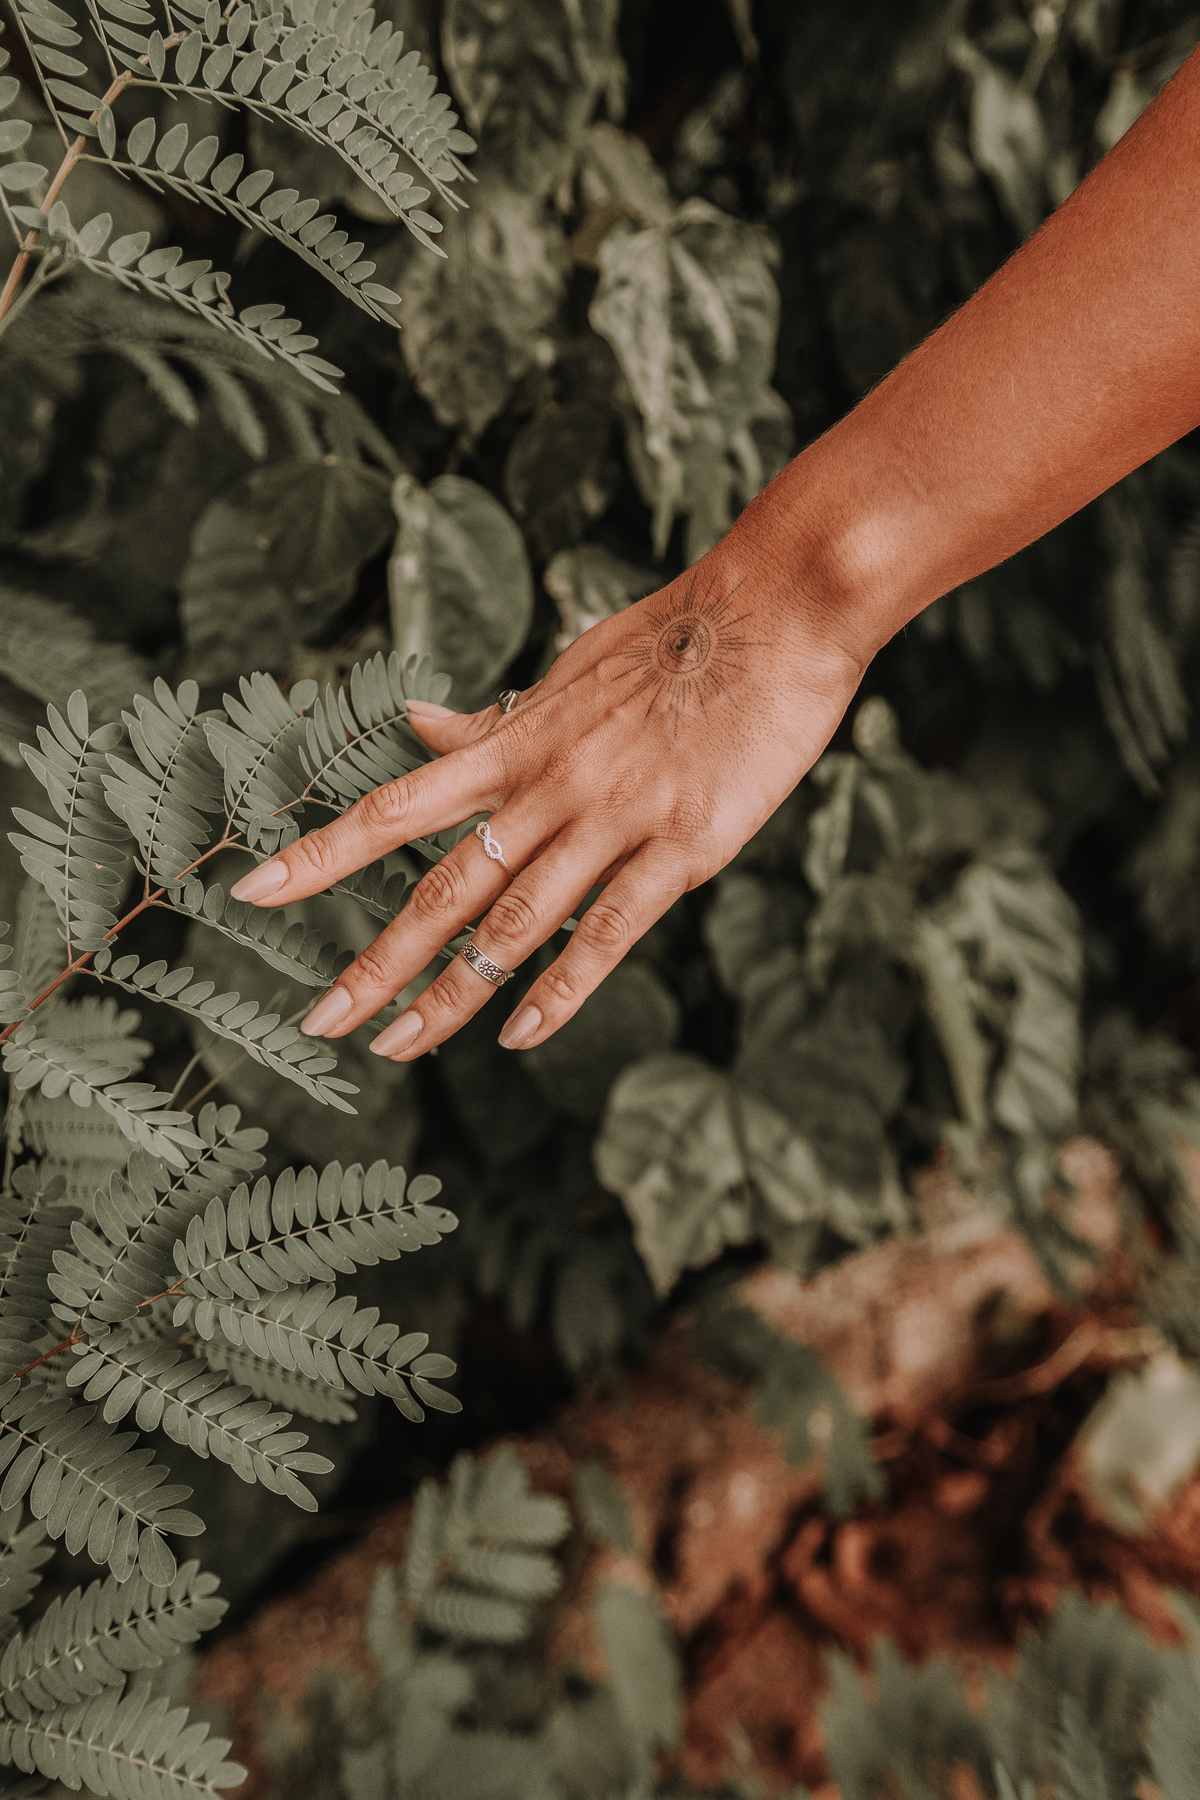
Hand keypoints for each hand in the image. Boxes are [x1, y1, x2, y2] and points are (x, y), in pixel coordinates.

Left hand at [228, 536, 864, 1059]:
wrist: (773, 612)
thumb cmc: (670, 643)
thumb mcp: (565, 677)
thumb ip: (492, 721)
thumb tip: (417, 723)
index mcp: (514, 746)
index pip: (395, 807)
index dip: (320, 852)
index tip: (250, 891)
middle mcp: (546, 787)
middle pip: (442, 887)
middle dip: (376, 960)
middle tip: (318, 1020)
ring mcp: (611, 819)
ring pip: (515, 921)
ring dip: (452, 992)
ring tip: (400, 1047)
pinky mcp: (681, 846)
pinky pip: (610, 929)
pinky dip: (562, 986)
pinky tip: (520, 1033)